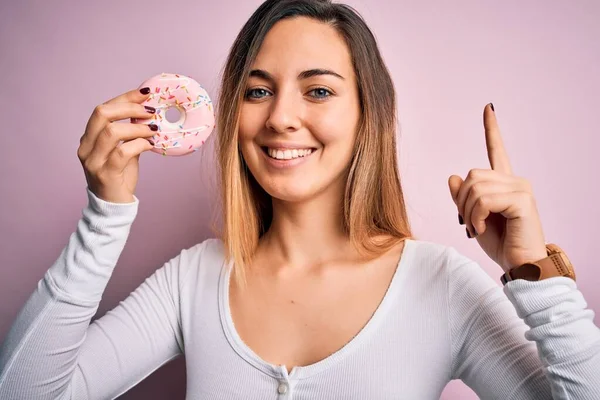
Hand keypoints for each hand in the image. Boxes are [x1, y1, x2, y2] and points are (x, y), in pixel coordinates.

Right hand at [77, 88, 156, 202]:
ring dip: (138, 127)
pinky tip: (150, 145)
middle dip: (129, 107)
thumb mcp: (124, 150)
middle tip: (150, 111)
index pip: (103, 109)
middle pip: (102, 114)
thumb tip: (147, 112)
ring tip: (153, 129)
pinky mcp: (105, 174)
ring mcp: (93, 161)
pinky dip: (139, 144)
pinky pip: (123, 152)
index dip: (125, 98)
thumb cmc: (119, 177)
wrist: (113, 207)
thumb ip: (130, 133)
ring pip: (112, 131)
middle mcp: (86, 147)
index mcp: (88, 138)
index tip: (145, 93)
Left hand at [448, 103, 547, 272]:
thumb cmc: (500, 243)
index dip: (491, 129)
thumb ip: (463, 198)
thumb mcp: (473, 218)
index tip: (488, 108)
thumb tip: (453, 176)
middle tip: (470, 223)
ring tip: (477, 227)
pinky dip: (476, 217)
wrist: (520, 265)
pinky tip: (483, 228)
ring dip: (468, 212)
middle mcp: (515, 181)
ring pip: (475, 187)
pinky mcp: (522, 200)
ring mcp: (521, 189)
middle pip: (472, 175)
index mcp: (504, 183)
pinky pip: (484, 200)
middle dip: (463, 202)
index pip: (496, 150)